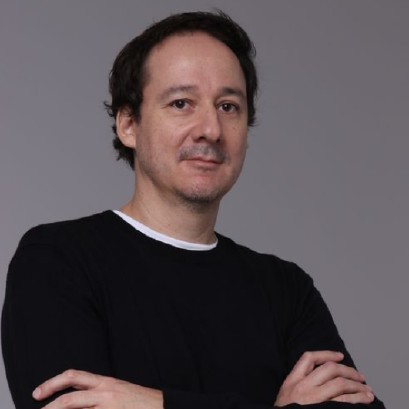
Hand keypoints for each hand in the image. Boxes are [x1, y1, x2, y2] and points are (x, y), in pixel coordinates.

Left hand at [32, 369, 162, 408]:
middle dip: (49, 406)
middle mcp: (104, 393)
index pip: (73, 377)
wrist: (160, 406)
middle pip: (70, 398)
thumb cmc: (138, 400)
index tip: (38, 392)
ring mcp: (108, 408)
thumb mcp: (116, 390)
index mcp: (104, 382)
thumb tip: (73, 402)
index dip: (53, 383)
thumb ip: (97, 392)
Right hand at [274, 351, 374, 405]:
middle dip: (348, 371)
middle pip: (329, 369)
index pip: (308, 358)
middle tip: (360, 377)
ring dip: (357, 386)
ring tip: (368, 391)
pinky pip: (344, 401)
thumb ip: (300, 385)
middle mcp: (303, 387)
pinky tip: (365, 400)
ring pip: (340, 383)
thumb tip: (323, 379)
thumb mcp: (286, 395)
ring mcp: (313, 399)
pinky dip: (357, 399)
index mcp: (292, 381)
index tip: (340, 356)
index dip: (326, 354)